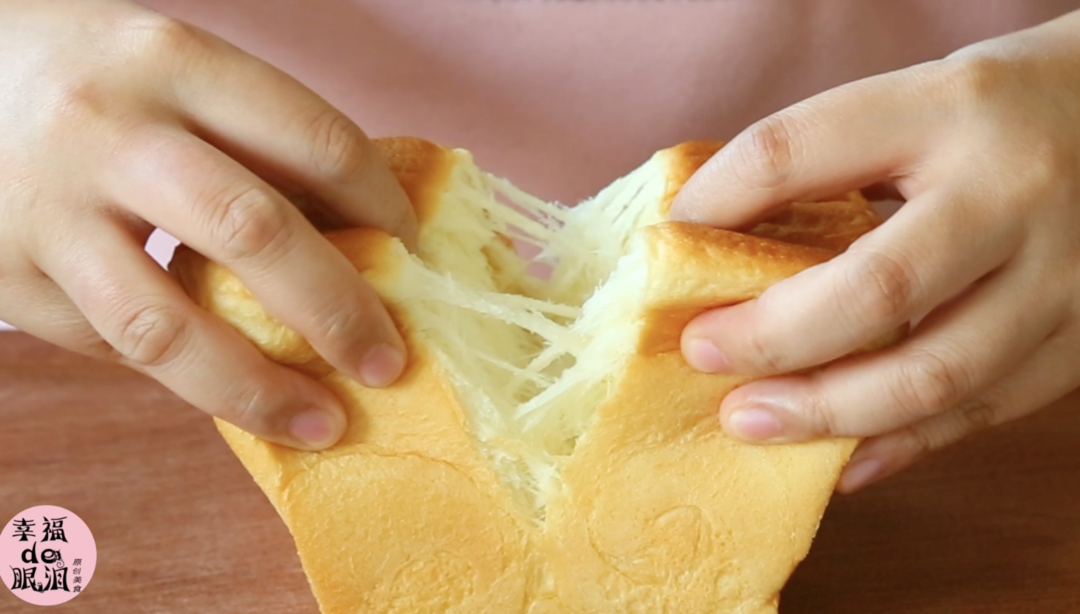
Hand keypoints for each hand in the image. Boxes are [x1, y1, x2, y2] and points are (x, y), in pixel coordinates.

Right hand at [0, 0, 414, 449]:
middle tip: (390, 362)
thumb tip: (367, 239)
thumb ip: (259, 140)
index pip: (316, 142)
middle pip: (254, 231)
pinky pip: (115, 347)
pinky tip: (227, 384)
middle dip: (339, 310)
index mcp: (176, 60)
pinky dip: (182, 374)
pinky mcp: (10, 276)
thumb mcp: (180, 71)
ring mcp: (50, 209)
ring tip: (323, 420)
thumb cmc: (98, 79)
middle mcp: (110, 129)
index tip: (415, 257)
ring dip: (259, 388)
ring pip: (170, 325)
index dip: (384, 209)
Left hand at [670, 10, 1079, 491]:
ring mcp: (1060, 278)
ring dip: (826, 412)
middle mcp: (1013, 194)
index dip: (718, 199)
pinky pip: (980, 413)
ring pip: (933, 375)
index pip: (798, 152)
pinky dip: (898, 444)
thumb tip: (712, 234)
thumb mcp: (920, 98)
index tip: (671, 236)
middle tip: (701, 353)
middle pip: (875, 289)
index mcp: (951, 108)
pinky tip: (837, 460)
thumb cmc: (1004, 109)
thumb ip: (831, 158)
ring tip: (748, 421)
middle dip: (771, 337)